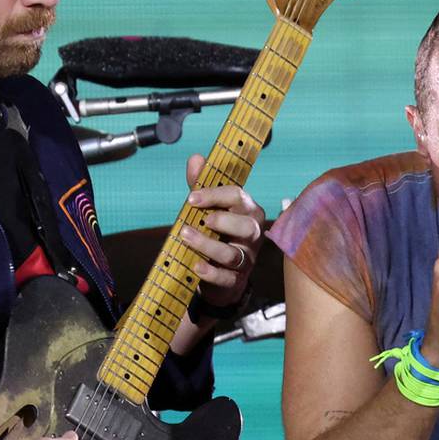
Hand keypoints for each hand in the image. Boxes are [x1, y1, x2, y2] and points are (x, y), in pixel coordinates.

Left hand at [180, 152, 266, 312]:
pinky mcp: (235, 280)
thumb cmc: (217, 232)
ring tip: (185, 237)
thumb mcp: (208, 207)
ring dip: (208, 245)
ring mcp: (246, 259)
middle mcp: (252, 235)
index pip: (239, 197)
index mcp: (248, 211)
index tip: (192, 197)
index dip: (215, 195)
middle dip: (222, 221)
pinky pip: (227, 277)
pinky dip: (211, 272)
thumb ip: (201, 184)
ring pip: (233, 254)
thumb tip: (196, 158)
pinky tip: (195, 266)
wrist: (222, 272)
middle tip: (199, 219)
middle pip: (246, 226)